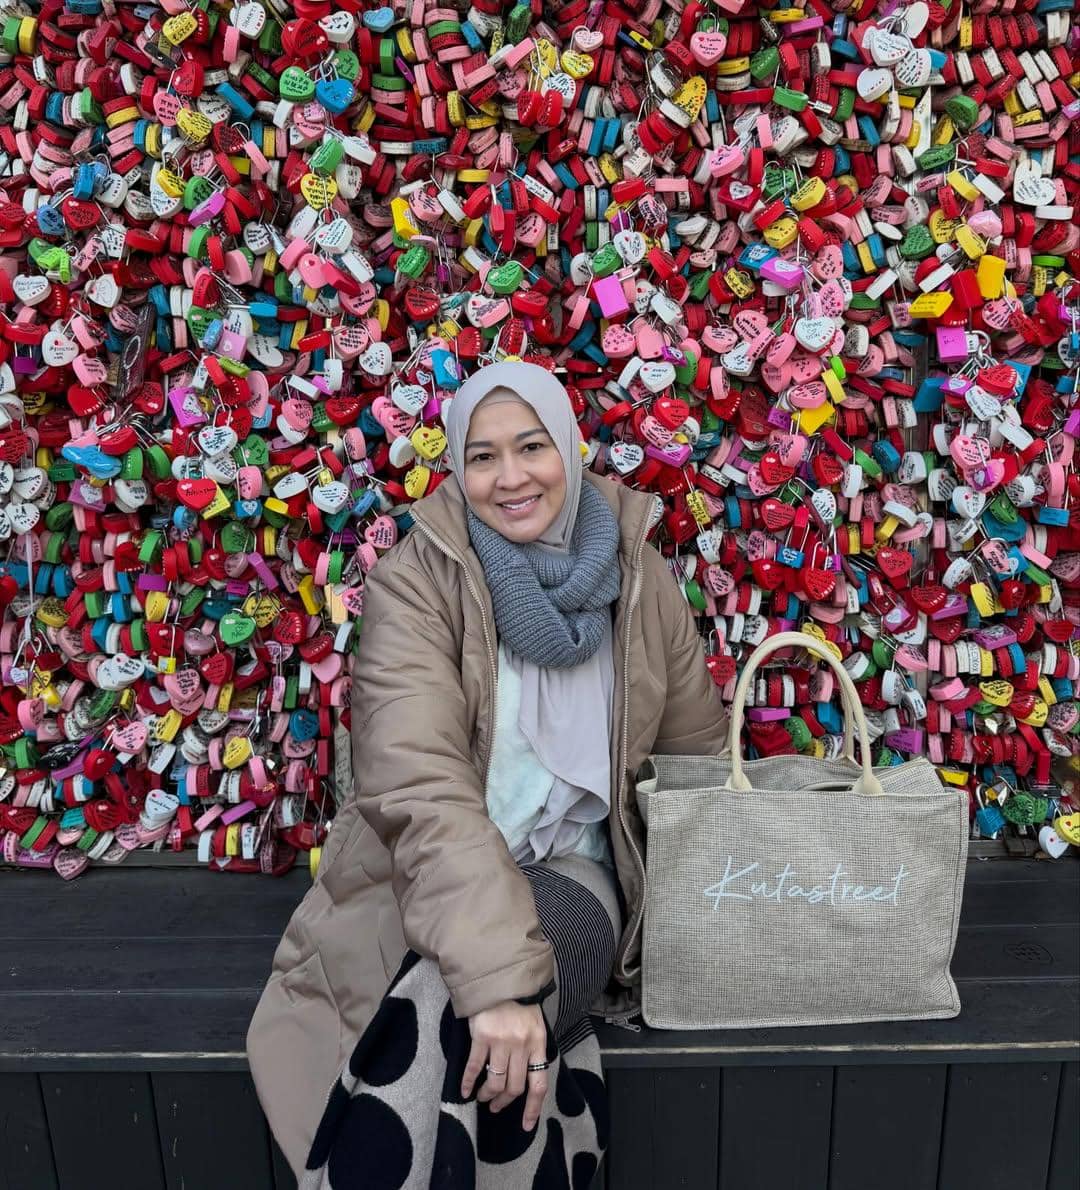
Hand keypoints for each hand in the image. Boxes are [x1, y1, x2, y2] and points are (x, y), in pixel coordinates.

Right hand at [461, 1000, 548, 1129]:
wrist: (498, 975)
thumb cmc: (517, 1000)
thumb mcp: (534, 1022)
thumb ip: (532, 1047)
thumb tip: (528, 1074)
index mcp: (538, 1042)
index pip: (539, 1084)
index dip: (533, 1108)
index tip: (526, 1124)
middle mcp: (521, 1045)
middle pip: (514, 1087)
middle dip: (504, 1102)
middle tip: (495, 1107)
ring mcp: (501, 1041)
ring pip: (495, 1081)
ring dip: (487, 1095)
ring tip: (482, 1097)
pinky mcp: (481, 1036)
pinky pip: (474, 1067)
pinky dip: (468, 1082)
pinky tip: (464, 1091)